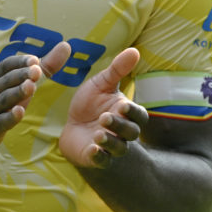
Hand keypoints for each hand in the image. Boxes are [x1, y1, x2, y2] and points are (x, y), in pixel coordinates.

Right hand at [0, 41, 71, 151]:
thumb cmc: (0, 100)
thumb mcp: (17, 82)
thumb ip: (44, 66)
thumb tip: (66, 46)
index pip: (6, 65)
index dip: (19, 62)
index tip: (34, 59)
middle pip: (6, 80)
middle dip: (21, 75)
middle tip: (36, 71)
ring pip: (3, 99)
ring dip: (17, 92)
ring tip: (31, 87)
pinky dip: (9, 117)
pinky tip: (19, 112)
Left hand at [59, 47, 148, 167]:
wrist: (72, 126)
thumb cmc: (91, 103)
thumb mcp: (102, 84)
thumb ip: (118, 69)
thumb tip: (135, 50)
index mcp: (127, 113)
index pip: (139, 115)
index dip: (132, 112)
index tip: (122, 105)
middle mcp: (123, 132)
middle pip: (131, 132)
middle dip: (119, 125)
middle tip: (105, 117)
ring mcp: (111, 147)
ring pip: (118, 148)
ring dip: (110, 142)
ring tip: (98, 135)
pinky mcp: (96, 159)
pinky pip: (102, 161)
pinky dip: (99, 157)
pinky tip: (92, 150)